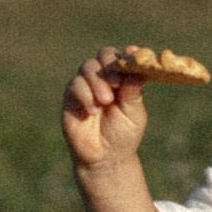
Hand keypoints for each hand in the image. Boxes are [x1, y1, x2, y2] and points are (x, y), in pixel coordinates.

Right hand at [62, 46, 147, 171]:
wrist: (105, 158)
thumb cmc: (123, 134)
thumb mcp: (134, 112)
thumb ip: (133, 90)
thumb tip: (139, 68)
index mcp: (122, 78)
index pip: (123, 57)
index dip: (128, 54)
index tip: (133, 53)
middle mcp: (104, 78)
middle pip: (103, 55)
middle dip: (110, 65)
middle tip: (116, 82)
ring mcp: (86, 85)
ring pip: (88, 67)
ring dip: (97, 81)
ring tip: (106, 100)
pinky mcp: (71, 97)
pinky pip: (75, 85)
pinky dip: (85, 94)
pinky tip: (93, 111)